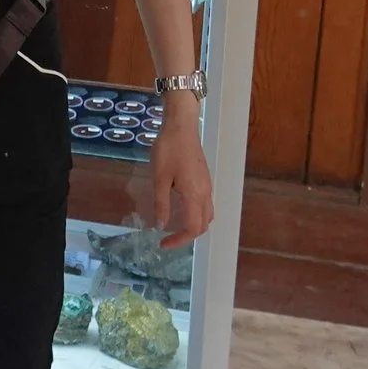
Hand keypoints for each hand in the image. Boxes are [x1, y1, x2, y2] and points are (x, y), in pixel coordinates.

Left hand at [151, 104, 214, 248]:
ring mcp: (207, 186)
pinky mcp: (205, 179)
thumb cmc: (168, 150)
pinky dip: (196, 214)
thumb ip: (161, 204)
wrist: (181, 126)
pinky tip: (180, 210)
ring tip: (175, 227)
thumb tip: (162, 226)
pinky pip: (205, 205)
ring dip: (194, 226)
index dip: (179, 240)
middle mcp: (206, 193)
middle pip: (203, 225)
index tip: (162, 243)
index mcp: (195, 195)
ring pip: (207, 215)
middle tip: (167, 238)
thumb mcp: (160, 178)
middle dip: (187, 236)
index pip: (193, 228)